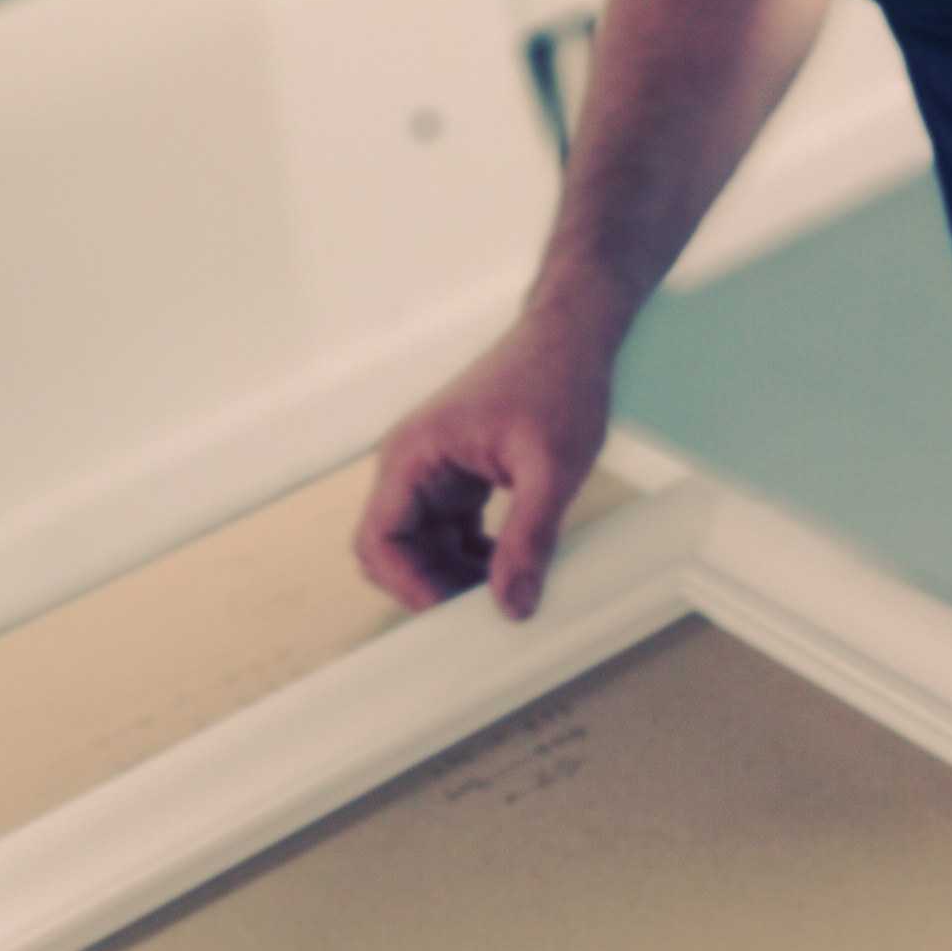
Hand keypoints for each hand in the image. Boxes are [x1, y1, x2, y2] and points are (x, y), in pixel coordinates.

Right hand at [353, 296, 618, 620]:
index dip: (406, 585)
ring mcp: (435, 472)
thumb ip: (530, 537)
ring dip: (457, 576)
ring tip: (505, 595)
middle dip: (433, 586)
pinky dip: (476, 557)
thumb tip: (514, 603)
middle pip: (396, 551)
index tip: (451, 614)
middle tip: (483, 615)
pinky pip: (452, 533)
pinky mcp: (460, 478)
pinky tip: (513, 570)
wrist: (573, 335)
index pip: (378, 540)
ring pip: (425, 547)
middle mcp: (413, 464)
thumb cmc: (557, 379)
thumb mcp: (552, 467)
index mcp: (413, 454)